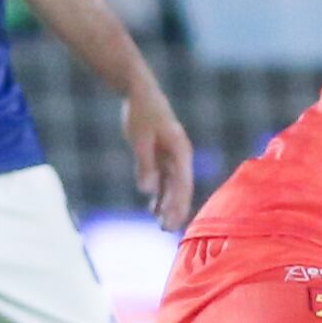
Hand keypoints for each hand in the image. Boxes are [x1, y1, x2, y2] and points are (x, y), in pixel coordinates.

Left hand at [122, 80, 193, 230]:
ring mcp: (171, 156)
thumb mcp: (140, 138)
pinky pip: (163, 179)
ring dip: (167, 205)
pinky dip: (159, 194)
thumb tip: (146, 190)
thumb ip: (144, 164)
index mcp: (180, 151)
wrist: (139, 92)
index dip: (178, 204)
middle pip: (180, 188)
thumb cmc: (141, 112)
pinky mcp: (161, 155)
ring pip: (172, 186)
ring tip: (162, 226)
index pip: (182, 183)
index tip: (171, 220)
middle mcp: (180, 156)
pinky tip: (152, 208)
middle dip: (175, 209)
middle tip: (166, 230)